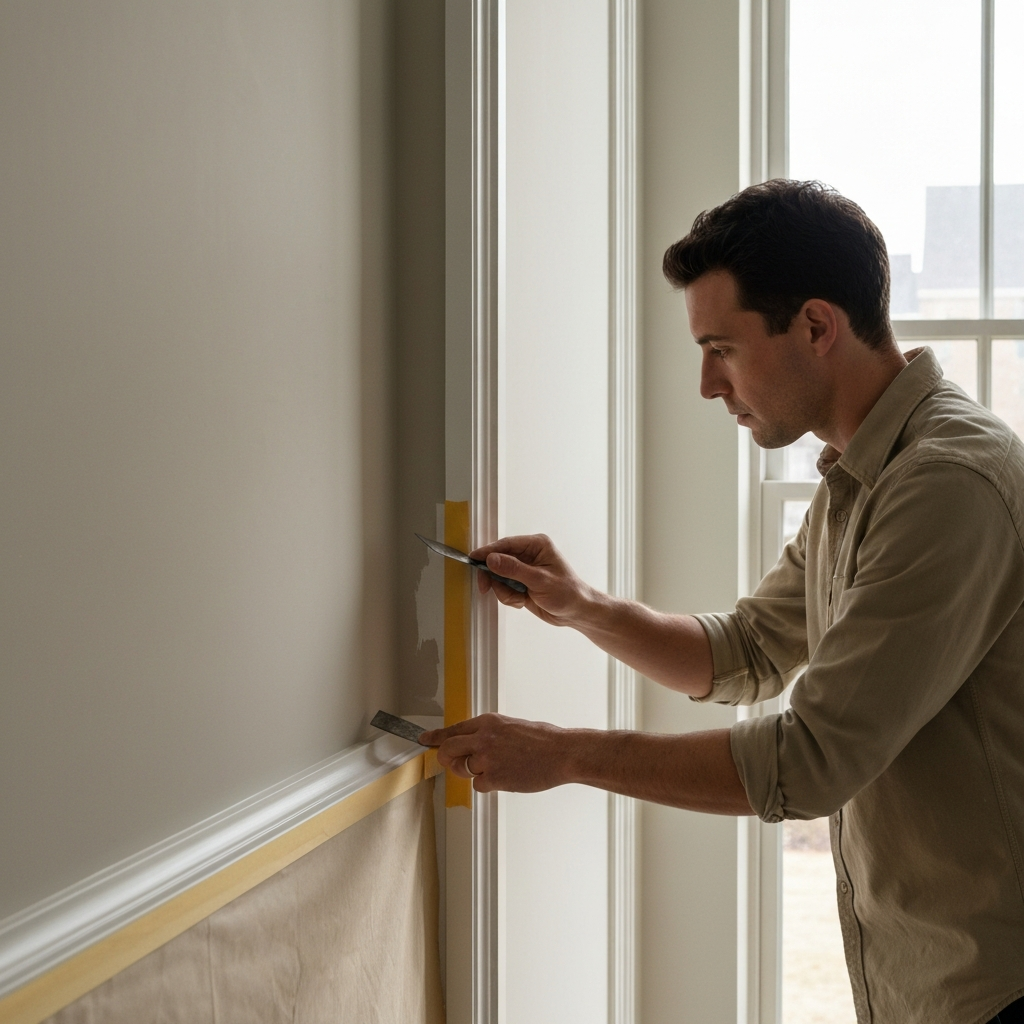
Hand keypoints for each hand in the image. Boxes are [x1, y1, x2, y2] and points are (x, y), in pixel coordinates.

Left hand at [419, 713, 573, 792]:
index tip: (425, 740)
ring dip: (476, 773)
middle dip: (445, 759)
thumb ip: (491, 733)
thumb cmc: (544, 740)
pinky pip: (479, 785)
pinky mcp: (494, 778)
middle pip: (448, 750)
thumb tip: (477, 742)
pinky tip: (506, 777)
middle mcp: (483, 738)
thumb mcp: (513, 726)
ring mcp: (487, 758)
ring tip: (499, 768)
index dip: (436, 736)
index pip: (454, 729)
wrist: (562, 753)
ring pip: (464, 770)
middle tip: (450, 763)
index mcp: (488, 722)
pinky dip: (489, 784)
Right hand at [469, 534, 595, 627]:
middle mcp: (529, 554)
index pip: (505, 544)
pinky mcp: (521, 583)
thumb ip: (514, 569)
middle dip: (494, 577)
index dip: (488, 552)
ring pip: (498, 577)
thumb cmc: (567, 593)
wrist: (576, 612)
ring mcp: (523, 569)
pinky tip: (523, 601)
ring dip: (504, 591)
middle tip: (487, 588)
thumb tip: (492, 559)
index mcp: (537, 545)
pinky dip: (509, 597)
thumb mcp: (540, 580)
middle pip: (497, 560)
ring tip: (520, 598)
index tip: (474, 559)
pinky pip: (503, 588)